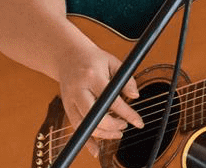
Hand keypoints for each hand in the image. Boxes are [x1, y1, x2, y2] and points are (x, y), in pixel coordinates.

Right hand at [55, 40, 143, 156]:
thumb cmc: (94, 59)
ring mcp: (70, 100)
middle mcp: (78, 90)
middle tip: (125, 126)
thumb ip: (126, 79)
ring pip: (85, 125)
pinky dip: (86, 140)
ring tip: (118, 132)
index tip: (139, 122)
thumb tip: (136, 96)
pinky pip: (76, 128)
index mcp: (92, 76)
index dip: (127, 113)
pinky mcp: (66, 107)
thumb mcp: (113, 62)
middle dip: (112, 126)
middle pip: (95, 116)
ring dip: (102, 134)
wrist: (67, 55)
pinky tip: (96, 150)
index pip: (111, 100)